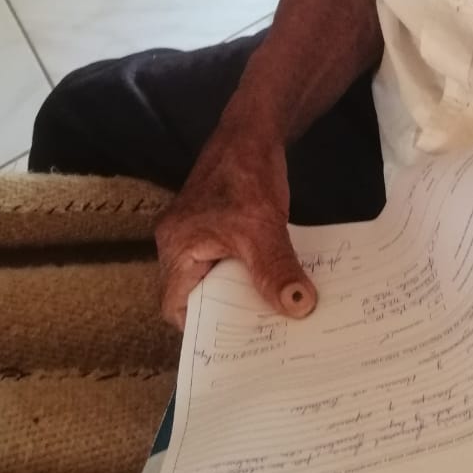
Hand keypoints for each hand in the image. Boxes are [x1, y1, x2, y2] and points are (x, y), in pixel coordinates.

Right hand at [154, 122, 316, 331]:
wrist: (254, 131)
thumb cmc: (248, 173)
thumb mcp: (264, 228)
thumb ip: (276, 271)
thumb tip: (298, 308)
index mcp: (176, 246)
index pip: (173, 304)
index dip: (199, 328)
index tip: (233, 342)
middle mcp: (177, 242)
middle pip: (193, 294)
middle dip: (225, 314)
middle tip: (260, 334)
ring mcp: (193, 232)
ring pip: (211, 277)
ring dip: (239, 293)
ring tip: (271, 313)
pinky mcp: (212, 224)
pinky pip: (223, 260)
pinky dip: (246, 273)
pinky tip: (273, 281)